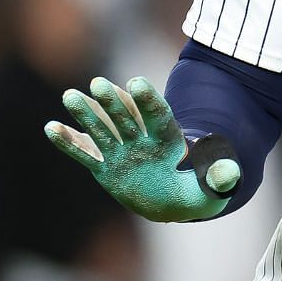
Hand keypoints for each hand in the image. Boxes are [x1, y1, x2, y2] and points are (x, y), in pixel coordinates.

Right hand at [43, 76, 238, 222]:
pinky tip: (51, 128)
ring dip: (86, 114)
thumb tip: (230, 173)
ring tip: (70, 96)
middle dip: (113, 102)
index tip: (135, 82)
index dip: (147, 100)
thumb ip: (219, 177)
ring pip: (102, 130)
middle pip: (126, 118)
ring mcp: (121, 152)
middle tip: (99, 84)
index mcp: (168, 140)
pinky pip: (85, 154)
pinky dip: (68, 142)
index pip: (157, 115)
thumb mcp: (211, 187)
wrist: (172, 198)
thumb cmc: (195, 190)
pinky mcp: (105, 167)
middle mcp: (141, 140)